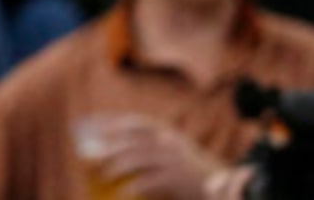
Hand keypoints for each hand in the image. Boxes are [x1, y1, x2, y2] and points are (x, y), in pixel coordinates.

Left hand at [76, 114, 227, 199]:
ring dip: (115, 166)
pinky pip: (148, 182)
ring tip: (102, 175)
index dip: (113, 121)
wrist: (224, 185)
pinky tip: (123, 192)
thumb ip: (155, 147)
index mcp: (169, 133)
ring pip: (136, 158)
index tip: (92, 124)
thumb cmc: (195, 171)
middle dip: (108, 145)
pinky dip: (133, 186)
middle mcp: (170, 142)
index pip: (137, 122)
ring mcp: (173, 159)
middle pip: (131, 140)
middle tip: (89, 154)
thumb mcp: (177, 151)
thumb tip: (118, 152)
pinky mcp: (176, 178)